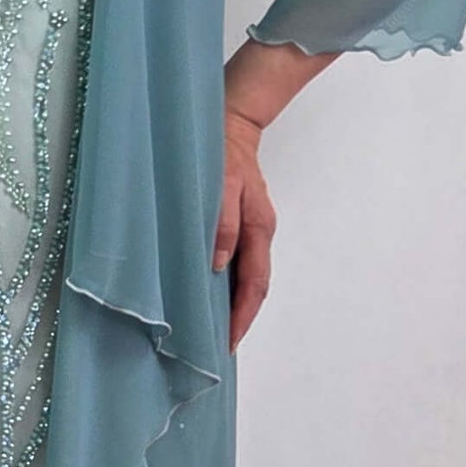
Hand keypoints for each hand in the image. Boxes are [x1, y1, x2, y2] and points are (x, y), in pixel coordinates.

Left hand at [213, 106, 276, 347]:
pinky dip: (224, 280)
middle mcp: (259, 232)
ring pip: (244, 274)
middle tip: (218, 346)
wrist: (231, 120)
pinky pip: (235, 259)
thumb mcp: (220, 185)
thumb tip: (217, 265)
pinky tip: (206, 289)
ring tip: (211, 326)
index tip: (228, 343)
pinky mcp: (239, 220)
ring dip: (230, 301)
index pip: (255, 286)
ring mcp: (251, 227)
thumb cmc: (222, 151)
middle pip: (253, 286)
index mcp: (259, 228)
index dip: (242, 317)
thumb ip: (221, 224)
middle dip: (239, 318)